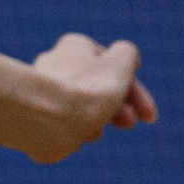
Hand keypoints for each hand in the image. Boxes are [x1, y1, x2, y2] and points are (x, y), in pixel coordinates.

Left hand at [24, 33, 157, 163]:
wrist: (50, 120)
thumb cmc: (87, 91)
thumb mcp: (119, 64)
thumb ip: (126, 54)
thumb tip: (124, 54)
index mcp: (73, 47)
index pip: (111, 65)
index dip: (134, 90)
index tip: (148, 114)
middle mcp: (54, 63)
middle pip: (95, 85)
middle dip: (118, 106)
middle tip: (129, 123)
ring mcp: (43, 89)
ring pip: (81, 105)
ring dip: (98, 119)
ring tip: (98, 131)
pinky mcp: (35, 112)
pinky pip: (63, 121)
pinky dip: (76, 129)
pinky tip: (80, 136)